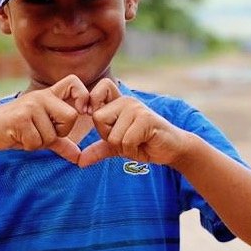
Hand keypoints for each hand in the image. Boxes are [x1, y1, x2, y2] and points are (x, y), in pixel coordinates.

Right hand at [0, 75, 91, 163]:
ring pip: (51, 136)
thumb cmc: (17, 129)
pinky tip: (18, 137)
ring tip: (26, 134)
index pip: (74, 83)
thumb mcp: (42, 132)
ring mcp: (31, 106)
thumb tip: (79, 157)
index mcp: (49, 95)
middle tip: (42, 132)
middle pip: (70, 117)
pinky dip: (28, 146)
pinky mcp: (20, 118)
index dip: (83, 96)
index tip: (83, 111)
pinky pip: (36, 142)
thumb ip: (61, 142)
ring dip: (39, 143)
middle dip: (59, 133)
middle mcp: (42, 97)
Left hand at [77, 78, 192, 167]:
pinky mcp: (146, 119)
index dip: (93, 100)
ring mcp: (137, 108)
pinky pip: (126, 141)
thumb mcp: (117, 147)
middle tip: (126, 138)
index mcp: (118, 102)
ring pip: (113, 135)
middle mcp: (126, 101)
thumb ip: (98, 150)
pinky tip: (144, 145)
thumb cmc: (144, 144)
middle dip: (109, 137)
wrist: (170, 149)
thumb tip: (80, 161)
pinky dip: (132, 151)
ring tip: (137, 142)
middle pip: (98, 119)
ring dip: (123, 147)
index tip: (92, 113)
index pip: (99, 89)